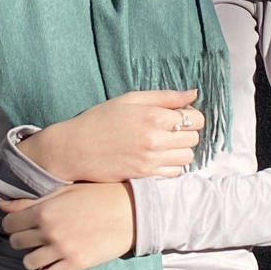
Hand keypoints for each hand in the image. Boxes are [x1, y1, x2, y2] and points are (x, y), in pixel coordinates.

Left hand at [0, 181, 135, 269]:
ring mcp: (62, 250)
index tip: (21, 222)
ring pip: (28, 262)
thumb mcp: (64, 190)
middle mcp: (49, 232)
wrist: (130, 211)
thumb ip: (31, 200)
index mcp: (44, 210)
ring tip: (44, 249)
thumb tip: (2, 205)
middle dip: (21, 238)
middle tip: (34, 234)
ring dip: (33, 255)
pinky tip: (54, 261)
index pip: (9, 223)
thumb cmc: (97, 195)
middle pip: (16, 243)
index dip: (12, 223)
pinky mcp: (75, 264)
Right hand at [15, 88, 204, 182]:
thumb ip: (165, 96)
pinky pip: (174, 173)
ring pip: (187, 157)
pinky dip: (171, 166)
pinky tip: (157, 158)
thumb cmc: (100, 120)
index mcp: (154, 116)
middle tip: (169, 130)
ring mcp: (151, 160)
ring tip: (164, 144)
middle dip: (186, 133)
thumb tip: (193, 94)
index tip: (178, 116)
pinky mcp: (145, 175)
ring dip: (180, 150)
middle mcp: (156, 139)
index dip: (190, 116)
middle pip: (194, 138)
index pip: (195, 118)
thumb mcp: (130, 99)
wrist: (75, 148)